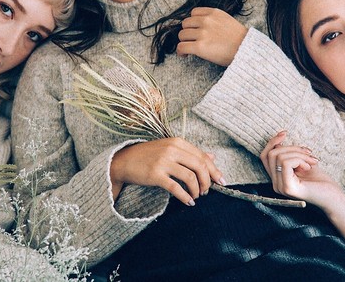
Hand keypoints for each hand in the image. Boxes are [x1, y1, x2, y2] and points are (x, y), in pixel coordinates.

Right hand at [110, 137, 224, 205]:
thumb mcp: (170, 149)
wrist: (123, 161)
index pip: (202, 157)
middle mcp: (172, 150)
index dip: (214, 170)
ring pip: (190, 177)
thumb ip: (191, 153)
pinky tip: (188, 202)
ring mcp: (163, 162)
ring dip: (197, 190)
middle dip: (207, 181)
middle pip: (200, 166)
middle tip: (207, 191)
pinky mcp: (156, 175)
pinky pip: (176, 188)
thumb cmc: (148, 156)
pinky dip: (185, 197)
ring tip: (196, 196)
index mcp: (177, 142)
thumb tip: (212, 156)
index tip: (221, 181)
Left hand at [176, 7, 247, 65]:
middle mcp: (206, 21)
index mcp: (214, 13)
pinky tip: (184, 55)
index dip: (192, 22)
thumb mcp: (227, 20)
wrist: (247, 50)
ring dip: (184, 41)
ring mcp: (202, 33)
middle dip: (187, 32)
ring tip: (188, 48)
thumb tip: (201, 26)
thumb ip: (214, 20)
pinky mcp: (200, 47)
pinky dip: (180, 51)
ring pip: (182, 35)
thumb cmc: (240, 39)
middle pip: (185, 24)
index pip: (193, 13)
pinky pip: (181, 47)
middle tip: (191, 40)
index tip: (194, 30)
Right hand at [260, 131, 344, 210]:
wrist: (334, 198)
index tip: (284, 133)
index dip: (272, 142)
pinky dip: (299, 160)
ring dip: (299, 154)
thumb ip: (290, 154)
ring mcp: (281, 187)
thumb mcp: (303, 162)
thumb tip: (279, 141)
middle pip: (272, 154)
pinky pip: (286, 163)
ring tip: (312, 161)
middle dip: (292, 148)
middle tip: (308, 152)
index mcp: (278, 178)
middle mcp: (276, 184)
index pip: (265, 156)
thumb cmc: (321, 181)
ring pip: (279, 157)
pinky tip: (309, 167)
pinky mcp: (288, 188)